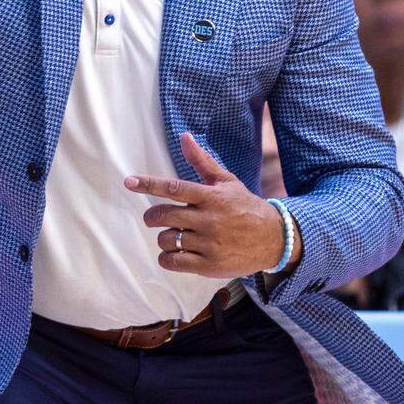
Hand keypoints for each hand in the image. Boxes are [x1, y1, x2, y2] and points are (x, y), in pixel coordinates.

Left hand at [125, 132, 300, 278]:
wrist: (275, 239)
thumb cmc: (245, 206)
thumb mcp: (226, 181)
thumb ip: (202, 161)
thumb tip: (184, 137)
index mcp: (211, 197)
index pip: (174, 188)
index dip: (149, 184)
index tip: (129, 181)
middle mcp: (209, 220)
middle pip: (164, 216)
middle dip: (152, 217)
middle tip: (154, 218)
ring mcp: (209, 244)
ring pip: (166, 240)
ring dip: (163, 238)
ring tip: (175, 235)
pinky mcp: (210, 265)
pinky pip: (174, 262)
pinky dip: (167, 257)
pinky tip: (175, 253)